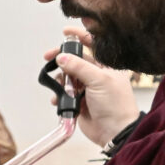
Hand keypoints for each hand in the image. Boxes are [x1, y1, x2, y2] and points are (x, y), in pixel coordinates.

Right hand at [43, 26, 138, 146]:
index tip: (65, 32)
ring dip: (60, 80)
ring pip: (67, 77)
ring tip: (60, 86)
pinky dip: (59, 95)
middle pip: (76, 60)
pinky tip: (58, 99)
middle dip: (62, 58)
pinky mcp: (79, 101)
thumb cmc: (115, 106)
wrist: (114, 132)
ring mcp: (88, 88)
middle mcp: (97, 75)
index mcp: (107, 66)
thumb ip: (79, 67)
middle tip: (49, 58)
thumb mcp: (99, 80)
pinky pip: (64, 93)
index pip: (93, 45)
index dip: (79, 36)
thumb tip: (61, 57)